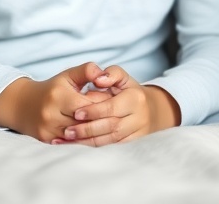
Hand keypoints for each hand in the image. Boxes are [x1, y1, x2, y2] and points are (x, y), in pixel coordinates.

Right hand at [0, 62, 111, 142]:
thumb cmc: (53, 88)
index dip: (104, 105)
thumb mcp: (68, 75)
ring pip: (79, 135)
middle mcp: (51, 113)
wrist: (23, 105)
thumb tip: (103, 74)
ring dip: (94, 132)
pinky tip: (92, 135)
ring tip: (106, 126)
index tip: (115, 104)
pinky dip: (83, 140)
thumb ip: (87, 70)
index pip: (90, 105)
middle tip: (115, 117)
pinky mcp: (46, 141)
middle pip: (85, 122)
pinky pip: (71, 144)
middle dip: (101, 120)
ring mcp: (48, 129)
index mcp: (59, 95)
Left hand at [57, 64, 180, 145]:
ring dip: (88, 141)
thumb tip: (99, 79)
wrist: (150, 109)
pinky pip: (111, 146)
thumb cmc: (129, 90)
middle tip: (67, 131)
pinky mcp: (132, 143)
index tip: (76, 113)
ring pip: (110, 139)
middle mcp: (139, 116)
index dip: (93, 111)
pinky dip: (93, 145)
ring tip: (68, 139)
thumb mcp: (122, 76)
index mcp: (135, 98)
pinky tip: (77, 144)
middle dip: (87, 129)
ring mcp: (136, 132)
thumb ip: (110, 73)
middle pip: (111, 126)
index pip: (112, 107)